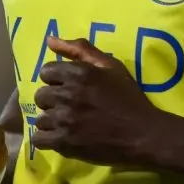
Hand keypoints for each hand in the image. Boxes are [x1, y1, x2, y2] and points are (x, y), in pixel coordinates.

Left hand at [32, 36, 168, 165]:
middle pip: (41, 96)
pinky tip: (63, 137)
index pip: (46, 72)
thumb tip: (49, 40)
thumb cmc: (128, 98)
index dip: (57, 80)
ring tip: (69, 124)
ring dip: (52, 121)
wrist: (143, 134)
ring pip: (40, 119)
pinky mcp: (65, 143)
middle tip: (70, 107)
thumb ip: (80, 49)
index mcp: (79, 73)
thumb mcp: (111, 66)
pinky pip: (40, 139)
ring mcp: (65, 120)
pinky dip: (48, 139)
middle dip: (53, 101)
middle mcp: (69, 94)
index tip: (69, 88)